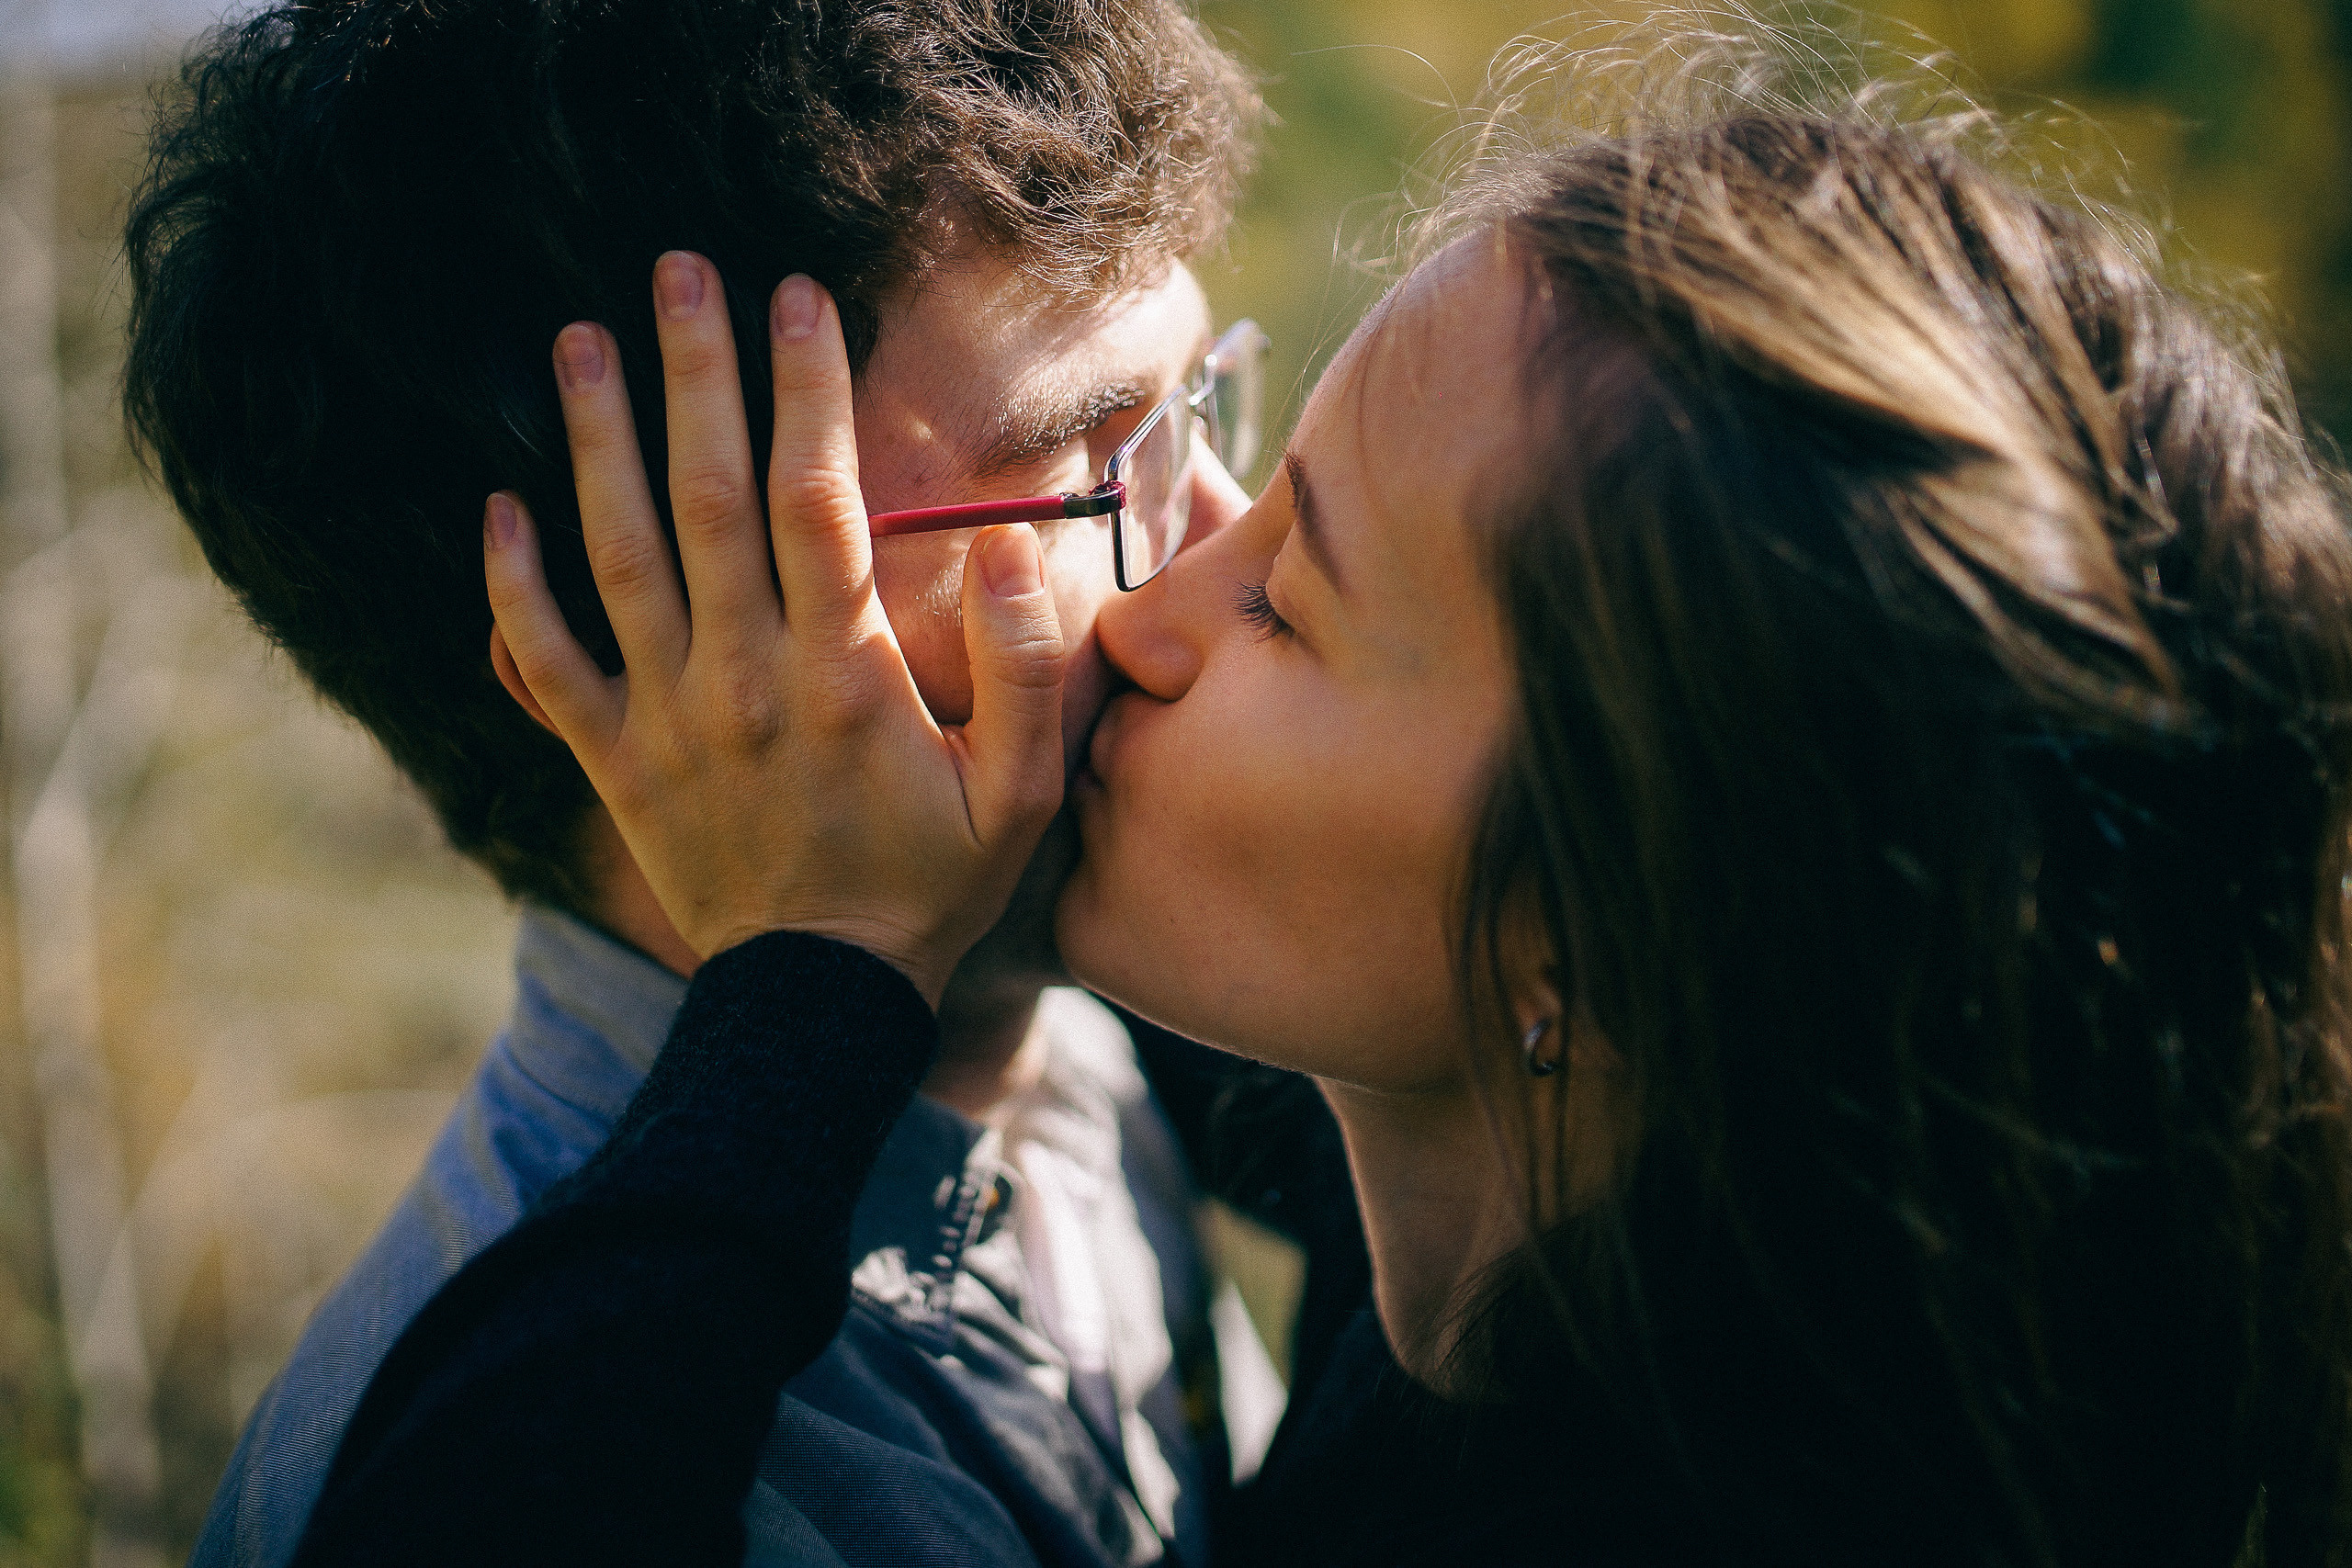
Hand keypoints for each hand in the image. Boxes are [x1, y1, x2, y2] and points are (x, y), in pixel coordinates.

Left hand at [483, 253, 1065, 1006]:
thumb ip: (1027, 669)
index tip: (796, 295)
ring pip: (618, 557)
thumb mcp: (1020, 793)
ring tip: (577, 342)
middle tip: (672, 270)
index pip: (820, 500)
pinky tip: (496, 510)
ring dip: (596, 444)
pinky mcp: (613, 759)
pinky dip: (514, 589)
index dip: (807, 390)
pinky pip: (548, 662)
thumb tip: (1013, 545)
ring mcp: (665, 717)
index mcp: (844, 673)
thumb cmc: (933, 886)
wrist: (819, 1003)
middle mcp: (743, 678)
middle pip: (708, 497)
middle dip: (693, 375)